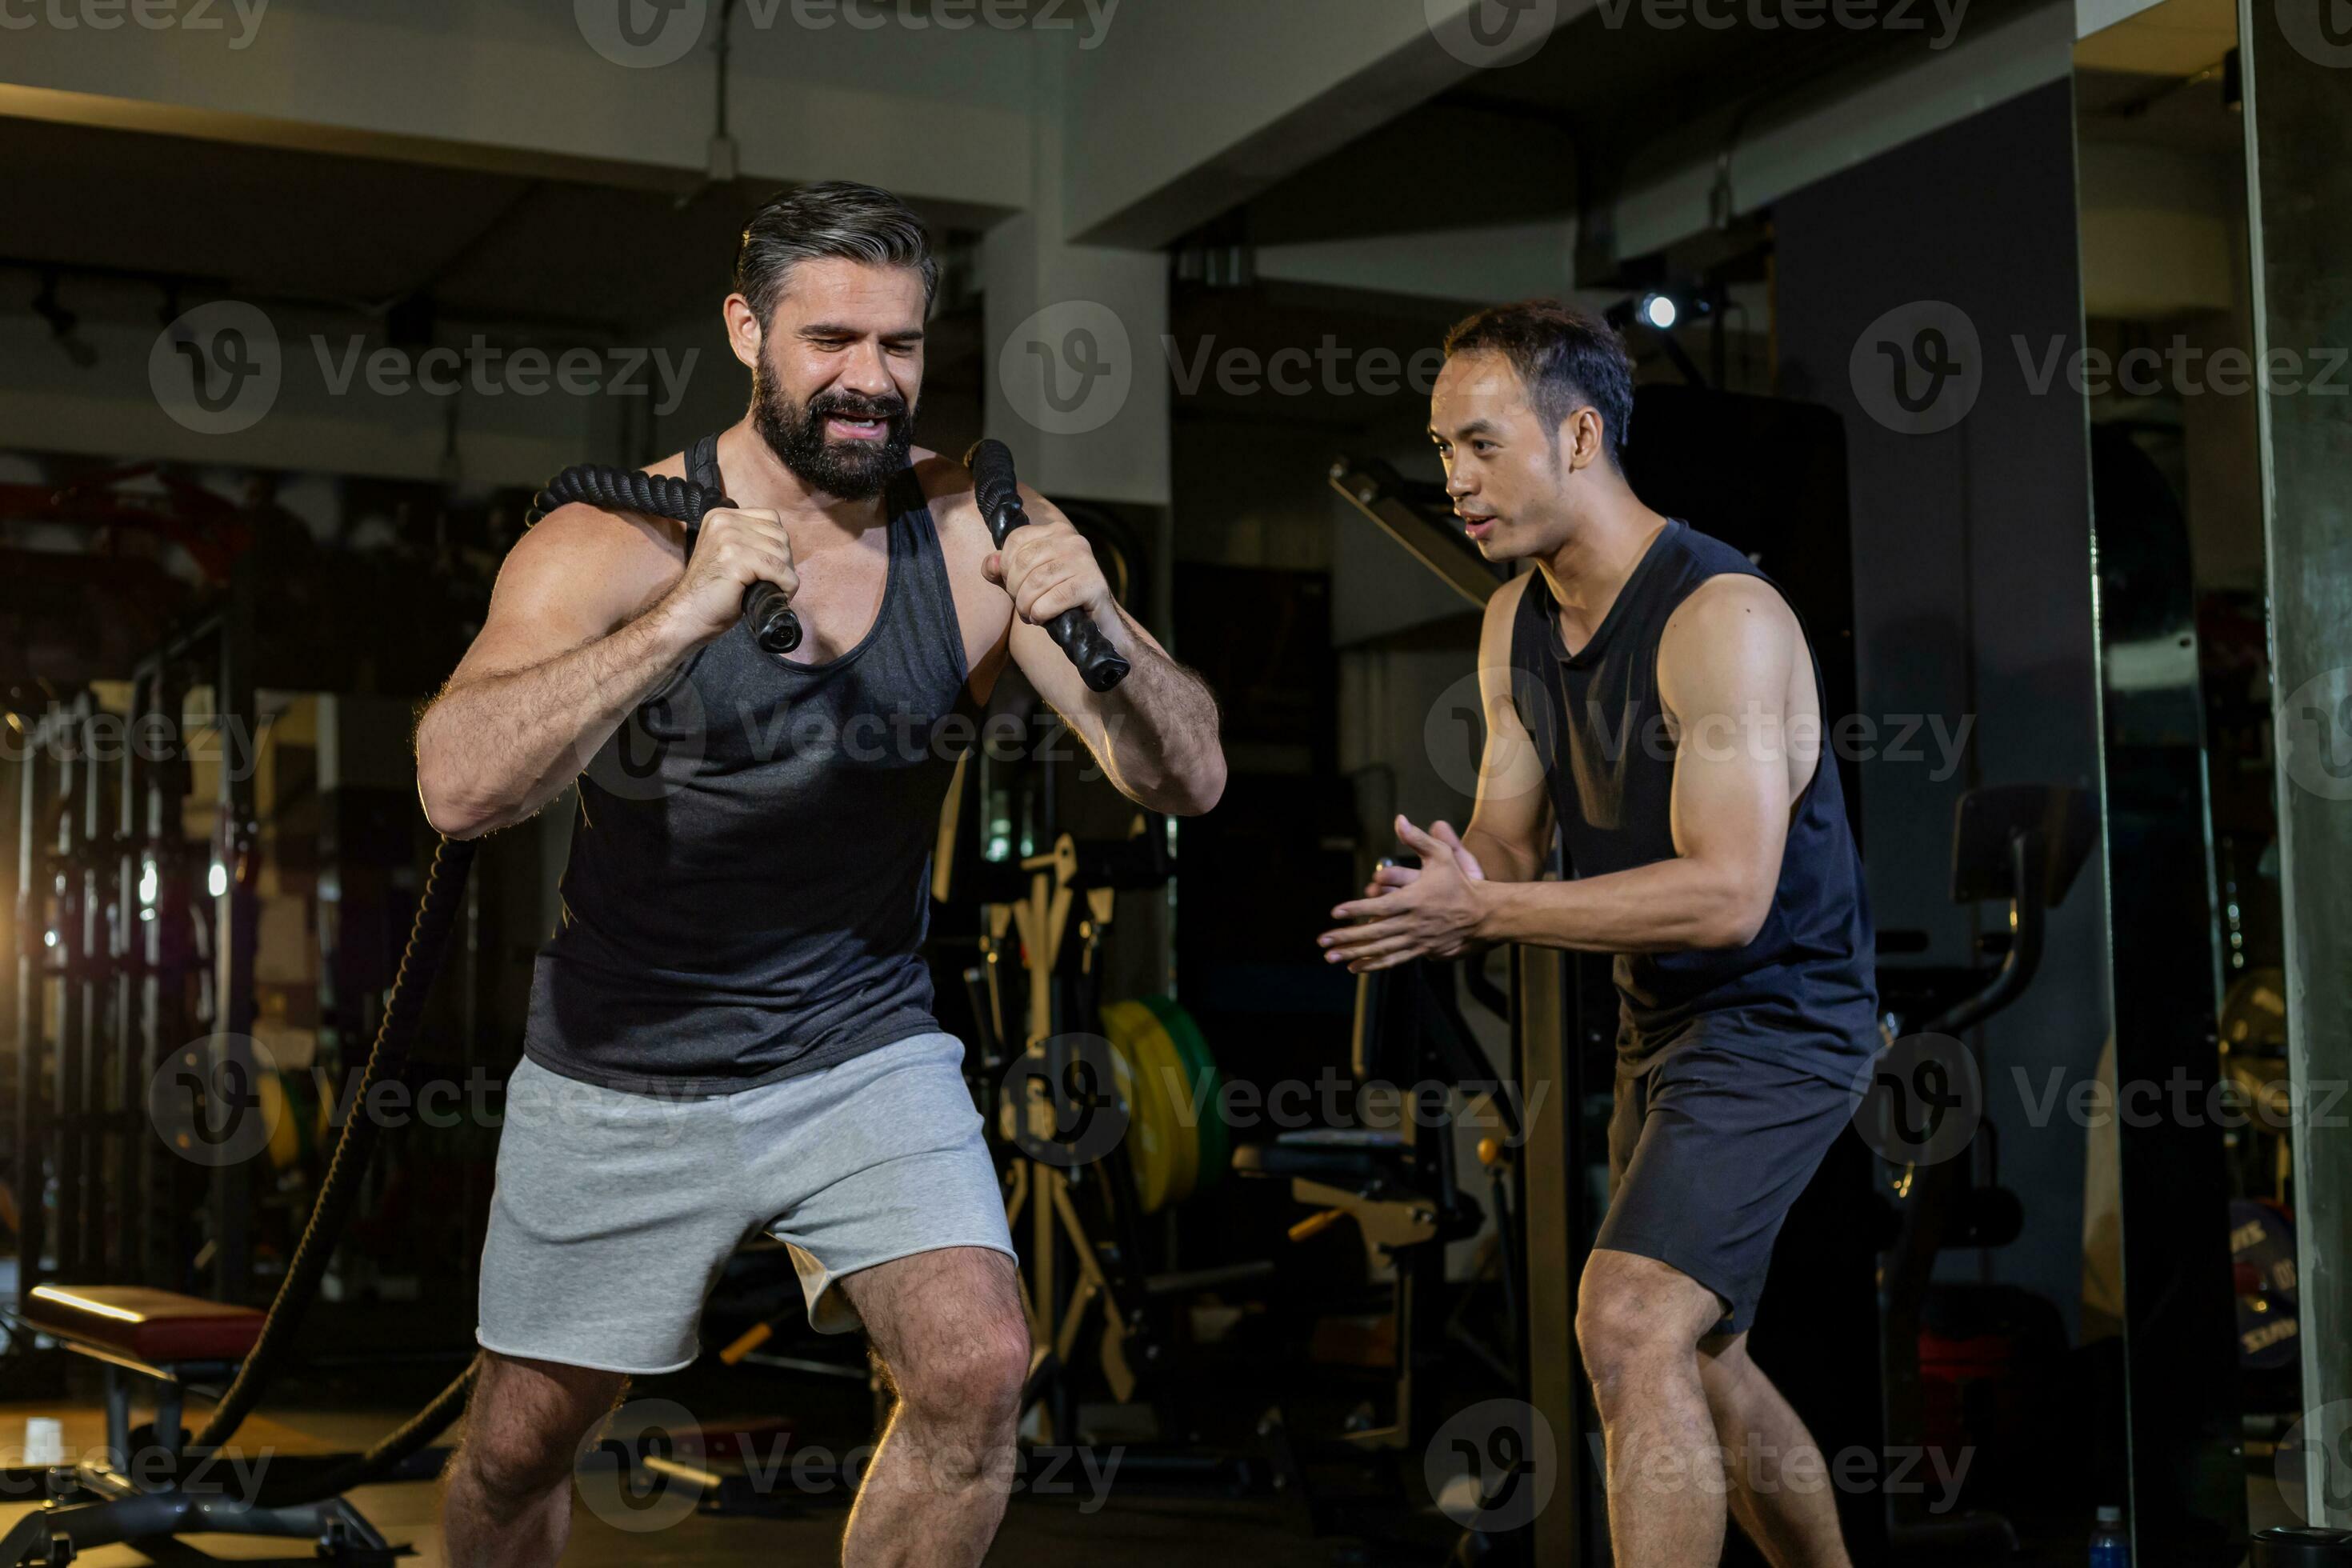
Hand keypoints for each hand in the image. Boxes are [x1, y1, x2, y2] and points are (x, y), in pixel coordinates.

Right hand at [658, 507, 797, 646]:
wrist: (689, 614)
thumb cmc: (712, 591)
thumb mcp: (729, 554)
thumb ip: (748, 541)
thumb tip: (784, 546)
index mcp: (721, 516)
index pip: (771, 518)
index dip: (779, 544)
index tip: (773, 566)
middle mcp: (724, 522)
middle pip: (779, 534)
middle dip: (785, 560)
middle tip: (776, 582)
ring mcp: (729, 539)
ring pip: (781, 551)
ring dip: (787, 574)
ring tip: (777, 589)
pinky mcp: (736, 559)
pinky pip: (777, 569)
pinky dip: (786, 584)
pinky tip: (780, 594)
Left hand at [983, 496, 1111, 628]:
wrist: (1099, 623)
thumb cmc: (1060, 600)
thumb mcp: (1026, 582)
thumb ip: (1004, 571)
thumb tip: (991, 564)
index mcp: (1056, 532)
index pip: (1015, 539)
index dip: (1005, 566)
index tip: (1012, 585)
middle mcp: (1072, 541)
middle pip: (1023, 562)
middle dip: (1015, 590)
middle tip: (1022, 606)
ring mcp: (1084, 561)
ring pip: (1036, 582)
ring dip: (1026, 605)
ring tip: (1031, 614)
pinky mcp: (1093, 584)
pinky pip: (1054, 599)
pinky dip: (1041, 613)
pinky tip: (1043, 619)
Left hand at [1319, 816, 1488, 972]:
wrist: (1484, 915)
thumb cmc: (1460, 882)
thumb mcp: (1442, 855)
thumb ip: (1418, 839)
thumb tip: (1399, 820)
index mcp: (1414, 899)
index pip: (1380, 906)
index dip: (1357, 909)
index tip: (1336, 912)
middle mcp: (1413, 923)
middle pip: (1375, 932)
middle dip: (1346, 937)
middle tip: (1323, 941)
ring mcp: (1417, 940)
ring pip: (1381, 949)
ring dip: (1354, 953)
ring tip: (1331, 957)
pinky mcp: (1422, 951)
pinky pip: (1394, 960)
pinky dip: (1373, 964)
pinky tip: (1355, 967)